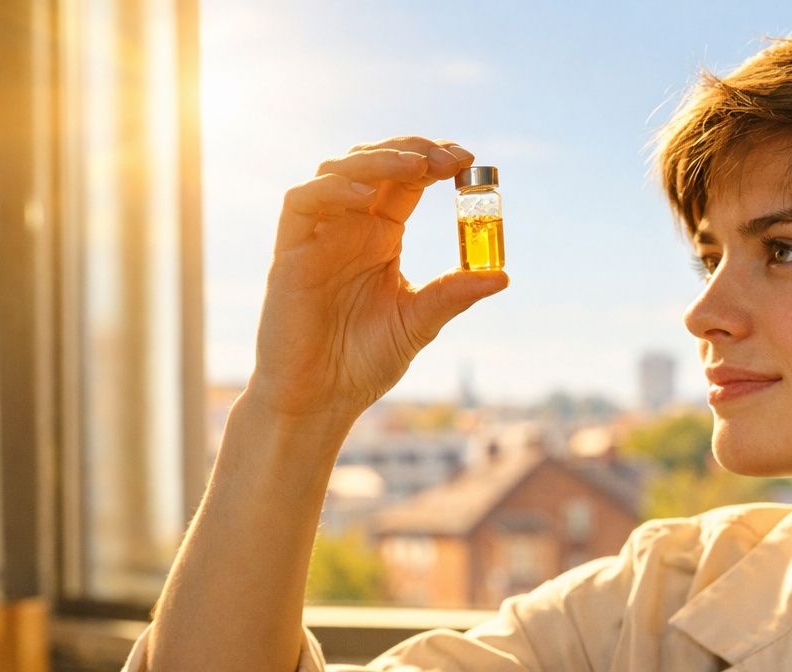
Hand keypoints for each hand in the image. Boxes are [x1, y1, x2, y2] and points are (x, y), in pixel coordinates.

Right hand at [246, 136, 509, 430]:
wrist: (320, 399)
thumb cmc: (362, 361)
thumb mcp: (418, 322)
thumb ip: (453, 294)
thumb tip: (503, 275)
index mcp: (380, 236)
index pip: (407, 181)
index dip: (433, 161)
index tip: (468, 159)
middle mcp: (349, 227)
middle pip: (374, 164)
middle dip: (412, 151)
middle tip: (450, 158)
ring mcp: (318, 236)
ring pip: (337, 172)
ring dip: (377, 160)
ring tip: (416, 167)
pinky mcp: (289, 253)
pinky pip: (302, 203)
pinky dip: (334, 191)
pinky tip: (368, 199)